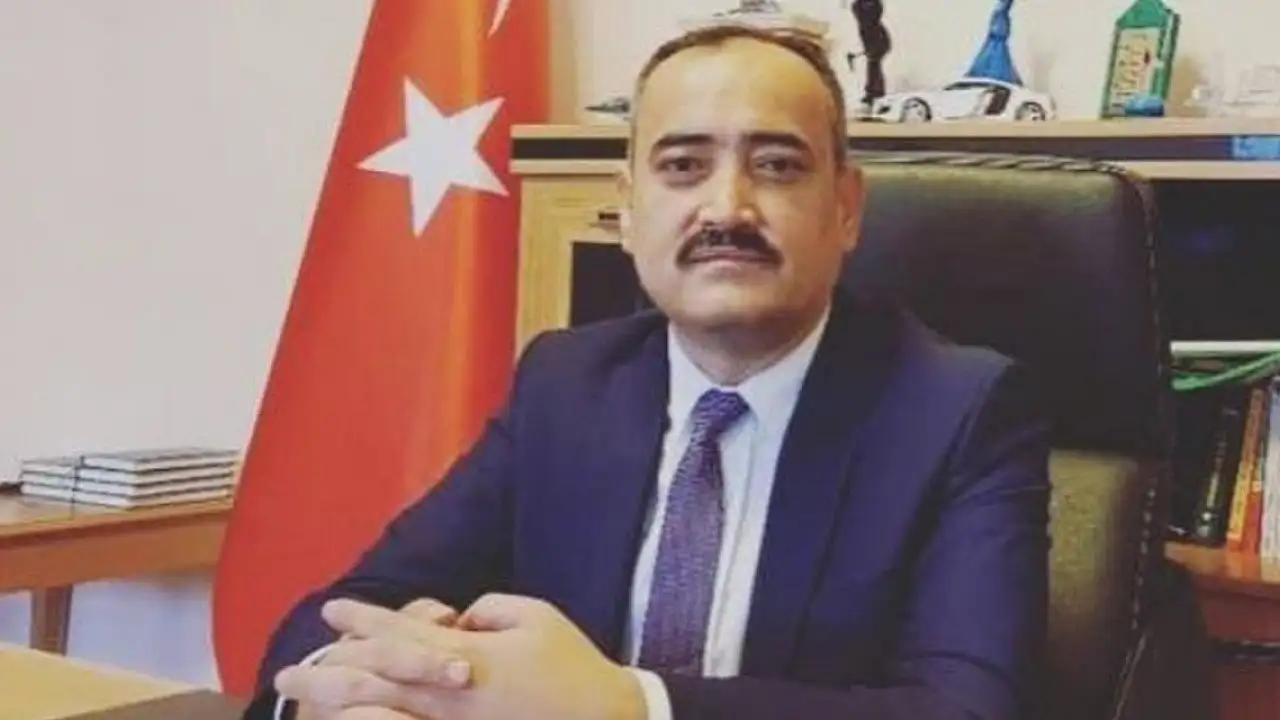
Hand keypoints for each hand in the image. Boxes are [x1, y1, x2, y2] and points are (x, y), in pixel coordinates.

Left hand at [300, 593, 646, 719]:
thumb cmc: (571, 666)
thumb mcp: (535, 616)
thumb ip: (488, 608)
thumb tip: (456, 619)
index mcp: (466, 655)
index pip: (400, 633)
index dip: (362, 621)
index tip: (331, 611)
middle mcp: (448, 695)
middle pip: (372, 682)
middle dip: (325, 675)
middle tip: (284, 678)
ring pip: (380, 715)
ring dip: (337, 706)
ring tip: (305, 705)